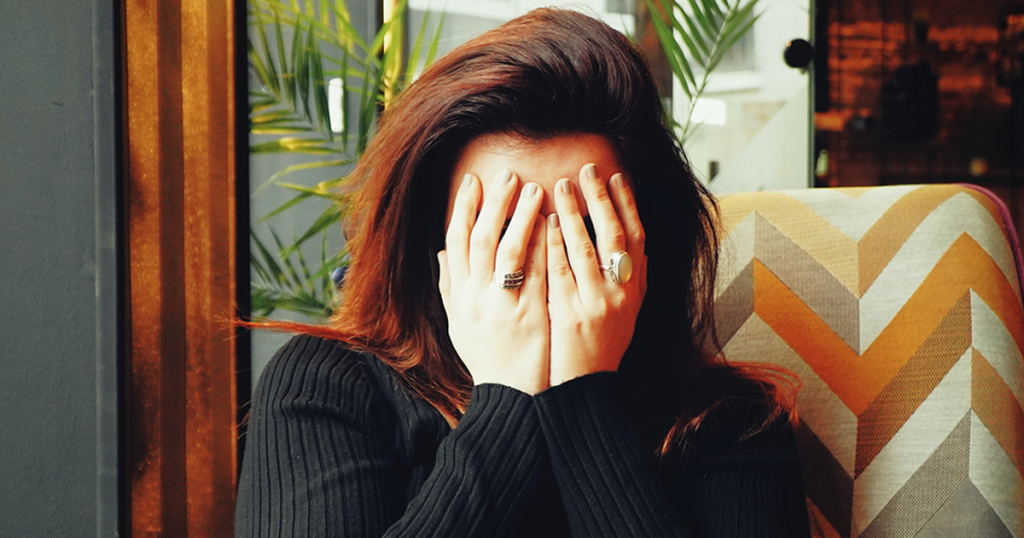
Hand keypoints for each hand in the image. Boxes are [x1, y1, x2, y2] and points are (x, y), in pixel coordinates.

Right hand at [438, 169, 549, 394]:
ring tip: (535, 188)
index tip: (473, 181)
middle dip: (494, 202)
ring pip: (509, 249)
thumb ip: (450, 288)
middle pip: (481, 238)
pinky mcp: (529, 314)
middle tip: (507, 174)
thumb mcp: (459, 324)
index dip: (464, 208)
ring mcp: (502, 305)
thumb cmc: (488, 359)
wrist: (511, 398)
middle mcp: (475, 297)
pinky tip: (554, 223)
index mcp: (459, 296)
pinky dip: (542, 244)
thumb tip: (442, 254)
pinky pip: (536, 272)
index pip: (456, 241)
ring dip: (521, 215)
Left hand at [546, 164, 646, 385]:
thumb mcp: (623, 313)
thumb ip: (625, 280)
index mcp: (635, 290)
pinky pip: (561, 270)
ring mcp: (598, 303)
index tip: (617, 176)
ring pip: (588, 247)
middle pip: (615, 235)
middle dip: (601, 198)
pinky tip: (545, 222)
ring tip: (561, 185)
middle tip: (587, 169)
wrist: (584, 390)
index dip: (628, 204)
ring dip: (575, 212)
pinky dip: (554, 243)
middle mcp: (622, 293)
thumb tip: (633, 246)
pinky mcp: (572, 314)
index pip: (637, 237)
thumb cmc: (599, 349)